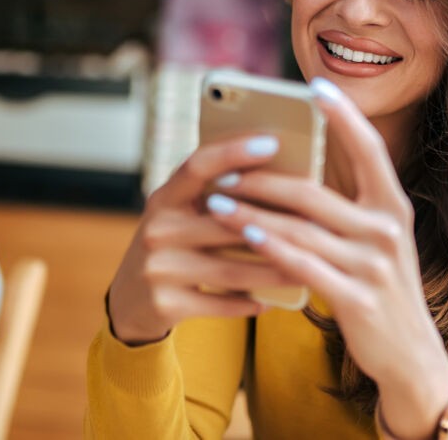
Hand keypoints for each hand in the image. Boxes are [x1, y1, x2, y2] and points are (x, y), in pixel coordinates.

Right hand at [106, 134, 300, 344]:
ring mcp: (157, 268)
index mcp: (164, 198)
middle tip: (317, 224)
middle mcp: (156, 229)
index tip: (272, 142)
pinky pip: (220, 304)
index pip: (197, 165)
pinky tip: (274, 302)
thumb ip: (216, 198)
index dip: (232, 151)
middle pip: (224, 223)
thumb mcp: (182, 216)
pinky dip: (250, 304)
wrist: (130, 302)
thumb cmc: (174, 247)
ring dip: (273, 271)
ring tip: (308, 269)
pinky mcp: (164, 304)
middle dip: (274, 226)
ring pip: (230, 269)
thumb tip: (282, 176)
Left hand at [204, 77, 447, 437]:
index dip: (343, 115)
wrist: (410, 355)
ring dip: (253, 212)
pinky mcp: (357, 297)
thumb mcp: (376, 239)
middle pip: (315, 191)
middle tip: (224, 166)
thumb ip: (348, 203)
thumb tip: (301, 163)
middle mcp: (387, 229)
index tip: (315, 86)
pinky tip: (243, 235)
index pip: (369, 149)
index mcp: (393, 206)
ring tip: (217, 200)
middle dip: (264, 176)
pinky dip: (270, 248)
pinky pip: (303, 265)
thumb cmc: (380, 286)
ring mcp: (374, 265)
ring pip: (301, 228)